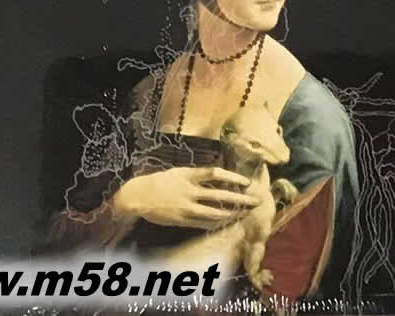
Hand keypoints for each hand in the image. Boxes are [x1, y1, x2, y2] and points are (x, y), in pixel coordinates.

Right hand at [112, 167, 260, 229]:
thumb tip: (216, 175)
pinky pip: (203, 223)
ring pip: (214, 212)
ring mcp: (186, 207)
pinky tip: (225, 223)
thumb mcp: (179, 172)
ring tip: (243, 214)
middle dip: (240, 198)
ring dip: (231, 214)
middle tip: (255, 201)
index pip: (216, 173)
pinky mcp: (182, 220)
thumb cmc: (159, 181)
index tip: (246, 182)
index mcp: (189, 175)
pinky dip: (215, 224)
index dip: (233, 177)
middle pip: (220, 194)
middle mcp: (190, 190)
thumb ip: (196, 174)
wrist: (139, 195)